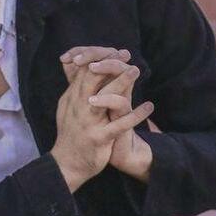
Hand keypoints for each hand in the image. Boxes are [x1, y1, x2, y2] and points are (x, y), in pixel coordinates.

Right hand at [60, 46, 153, 176]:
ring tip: (136, 71)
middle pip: (91, 78)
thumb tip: (84, 69)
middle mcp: (78, 107)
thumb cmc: (71, 133)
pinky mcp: (99, 138)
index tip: (117, 52)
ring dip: (121, 83)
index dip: (99, 58)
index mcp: (72, 98)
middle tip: (126, 56)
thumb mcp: (68, 107)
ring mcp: (88, 122)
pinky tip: (149, 106)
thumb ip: (76, 89)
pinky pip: (119, 125)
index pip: (82, 71)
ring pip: (104, 98)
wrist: (67, 164)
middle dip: (109, 64)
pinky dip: (135, 115)